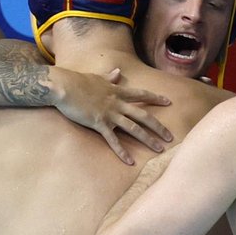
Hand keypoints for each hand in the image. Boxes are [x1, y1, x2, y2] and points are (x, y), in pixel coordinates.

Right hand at [51, 67, 172, 164]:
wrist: (65, 86)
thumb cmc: (78, 81)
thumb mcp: (97, 77)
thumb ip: (110, 77)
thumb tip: (117, 72)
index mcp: (118, 91)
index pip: (142, 94)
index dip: (156, 98)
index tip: (169, 102)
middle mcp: (118, 103)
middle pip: (144, 115)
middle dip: (159, 127)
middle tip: (171, 137)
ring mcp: (110, 114)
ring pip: (134, 128)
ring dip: (148, 139)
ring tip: (160, 150)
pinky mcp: (99, 123)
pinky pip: (113, 140)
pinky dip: (122, 151)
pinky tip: (130, 161)